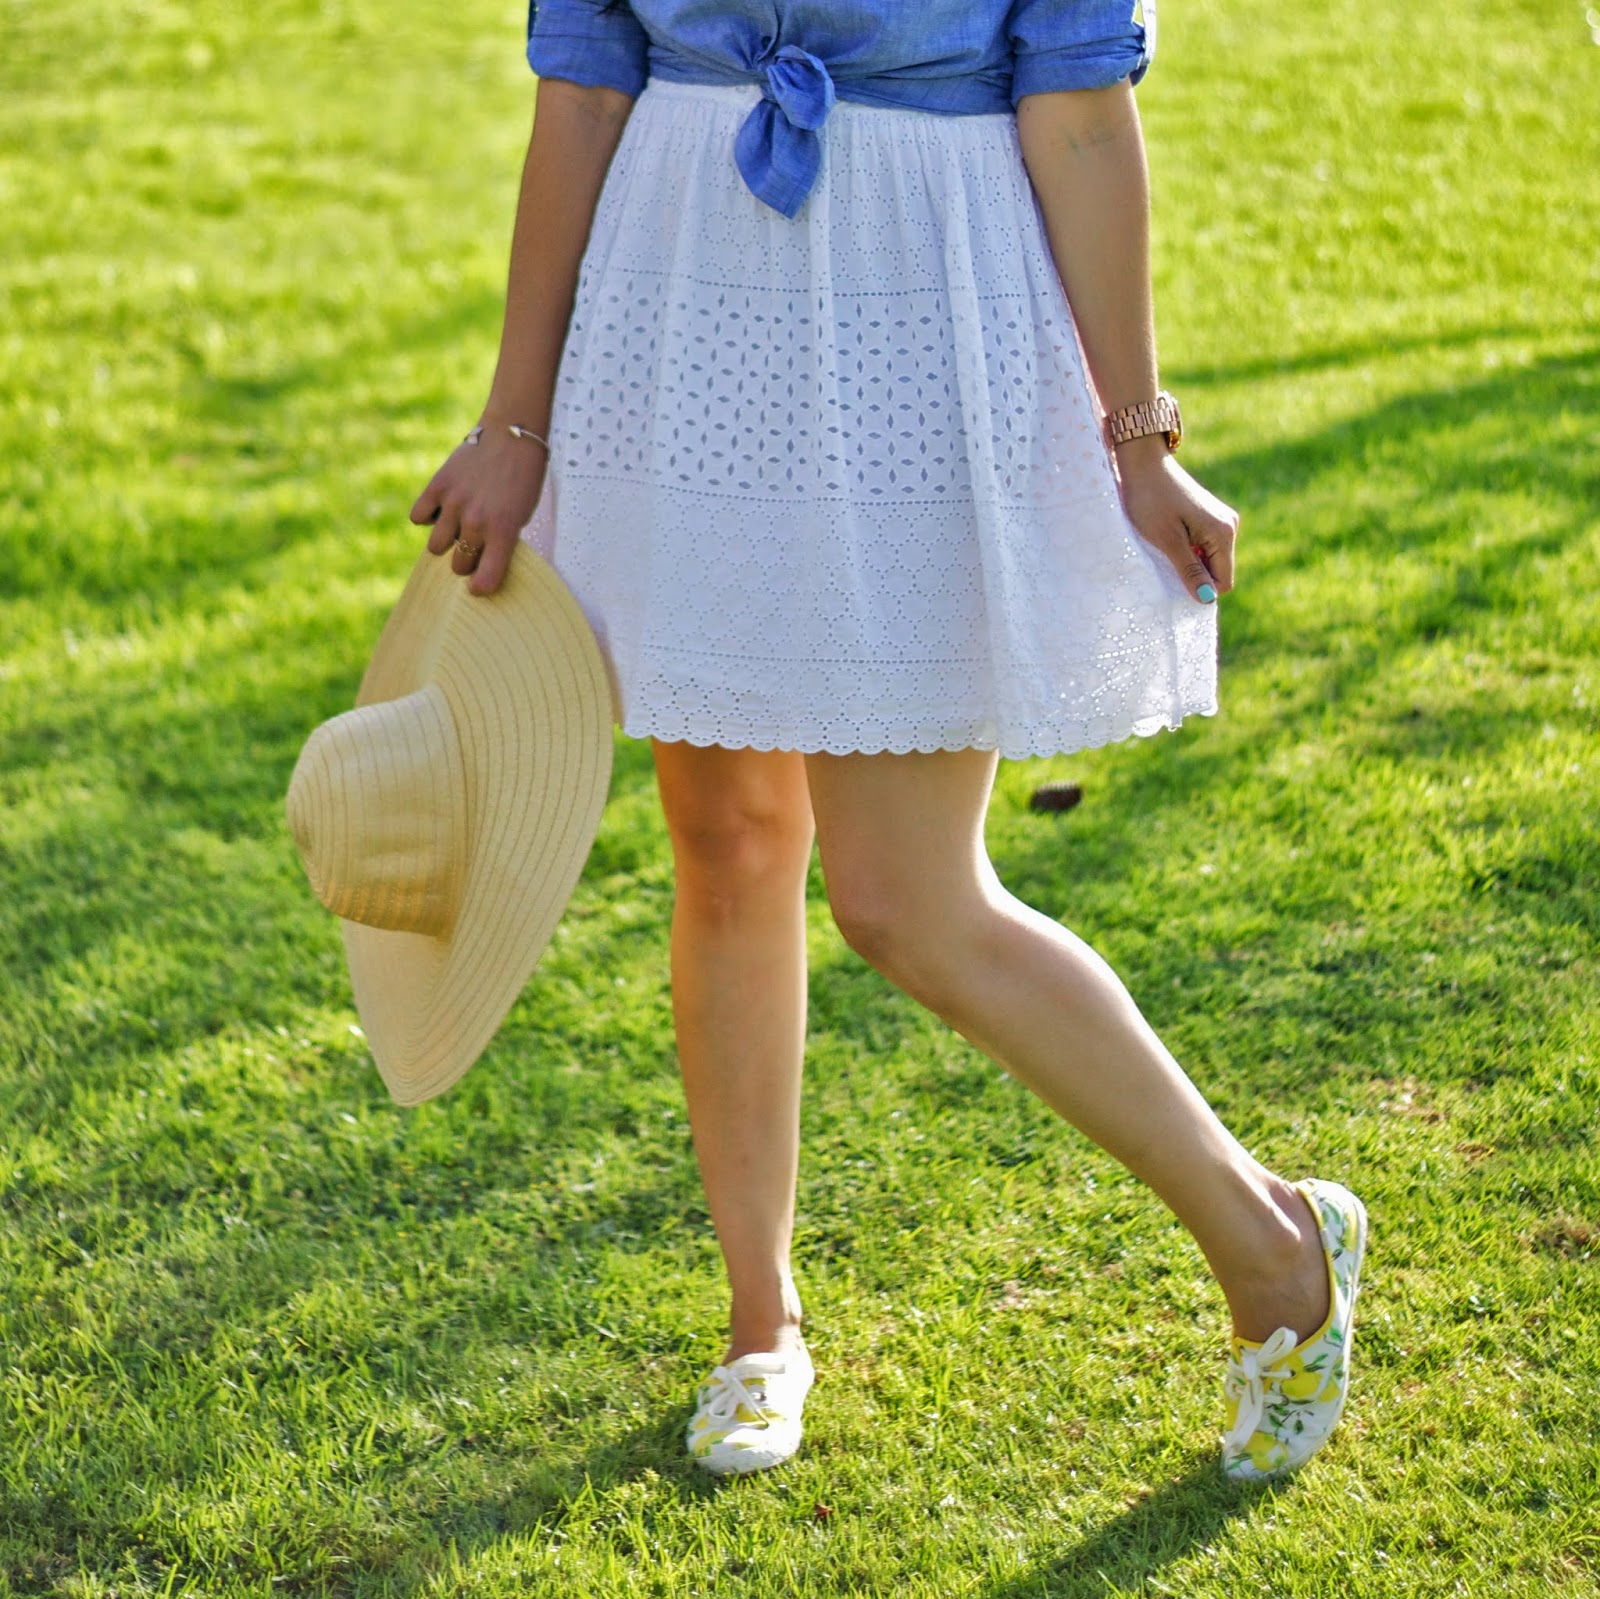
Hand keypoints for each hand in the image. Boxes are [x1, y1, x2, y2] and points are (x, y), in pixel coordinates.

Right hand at [408, 425, 547, 596]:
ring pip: (435, 547)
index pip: (486, 579)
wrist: (512, 433)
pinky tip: (441, 509)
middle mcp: (477, 521)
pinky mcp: (438, 485)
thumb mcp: (522, 513)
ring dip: (445, 542)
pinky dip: (427, 517)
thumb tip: (477, 561)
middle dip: (465, 560)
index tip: (478, 586)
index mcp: (504, 531)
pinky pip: (418, 517)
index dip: (481, 587)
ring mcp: (455, 504)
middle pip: (458, 564)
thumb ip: (501, 539)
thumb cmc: (523, 477)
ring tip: (458, 527)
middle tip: (474, 546)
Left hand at [1113, 437, 1238, 602]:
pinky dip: (1186, 549)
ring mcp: (1220, 519)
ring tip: (1164, 546)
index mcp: (1224, 533)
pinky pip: (1203, 546)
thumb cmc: (1150, 500)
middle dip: (1193, 575)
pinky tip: (1167, 538)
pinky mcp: (1208, 516)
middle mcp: (1229, 526)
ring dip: (1187, 562)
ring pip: (1208, 560)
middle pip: (1217, 572)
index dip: (1200, 589)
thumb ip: (1189, 570)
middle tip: (1164, 561)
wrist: (1143, 463)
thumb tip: (1207, 600)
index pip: (1223, 582)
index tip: (1172, 580)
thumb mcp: (1167, 540)